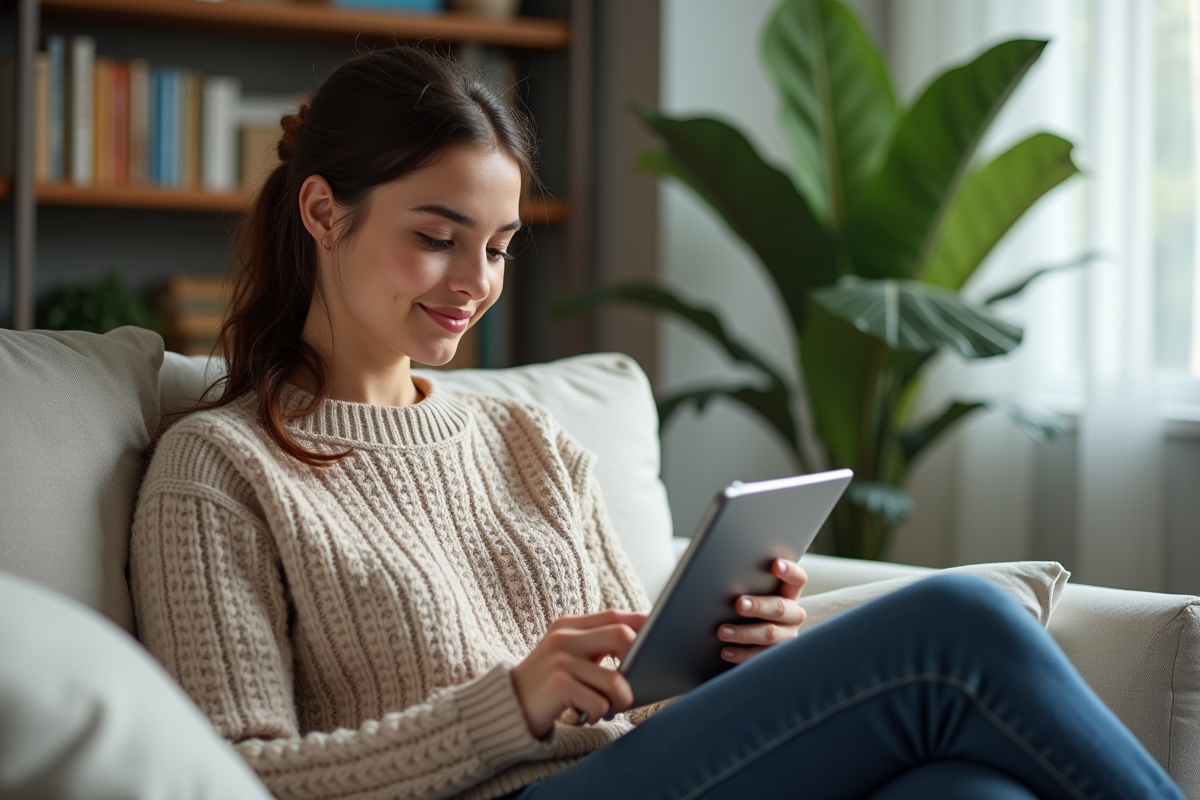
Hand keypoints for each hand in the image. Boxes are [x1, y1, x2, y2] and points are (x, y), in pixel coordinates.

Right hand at [511, 609, 647, 737]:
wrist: (506, 707)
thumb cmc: (547, 686)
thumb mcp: (569, 658)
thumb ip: (597, 647)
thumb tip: (645, 648)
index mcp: (569, 626)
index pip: (615, 616)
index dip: (642, 624)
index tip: (663, 634)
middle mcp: (564, 637)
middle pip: (621, 636)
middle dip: (638, 660)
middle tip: (638, 680)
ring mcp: (560, 660)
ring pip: (615, 678)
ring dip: (622, 698)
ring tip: (613, 707)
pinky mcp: (557, 684)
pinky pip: (599, 701)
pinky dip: (601, 712)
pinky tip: (590, 715)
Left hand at [717, 558, 806, 664]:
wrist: (753, 637)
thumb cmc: (752, 606)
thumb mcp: (755, 594)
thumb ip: (750, 585)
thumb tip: (722, 576)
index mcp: (789, 594)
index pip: (797, 579)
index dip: (789, 572)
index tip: (775, 564)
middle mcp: (792, 615)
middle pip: (780, 608)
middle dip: (759, 606)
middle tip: (739, 604)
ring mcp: (787, 637)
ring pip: (770, 634)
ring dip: (745, 633)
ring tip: (722, 631)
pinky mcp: (776, 656)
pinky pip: (760, 656)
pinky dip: (741, 654)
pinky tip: (725, 651)